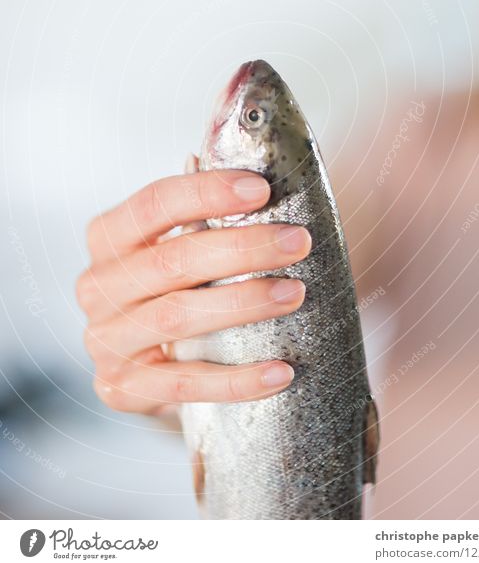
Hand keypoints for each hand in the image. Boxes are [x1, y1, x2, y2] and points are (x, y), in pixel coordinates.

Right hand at [76, 169, 310, 414]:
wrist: (155, 370)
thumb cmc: (180, 288)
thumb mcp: (181, 246)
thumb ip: (204, 214)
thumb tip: (258, 172)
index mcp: (109, 237)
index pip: (154, 203)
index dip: (207, 193)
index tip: (262, 190)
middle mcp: (98, 287)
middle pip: (171, 261)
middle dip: (242, 248)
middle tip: (297, 242)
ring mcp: (105, 341)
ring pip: (176, 317)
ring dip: (243, 304)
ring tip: (294, 294)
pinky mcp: (121, 390)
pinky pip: (183, 385)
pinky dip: (236, 380)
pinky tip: (281, 371)